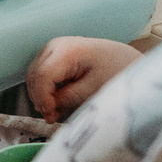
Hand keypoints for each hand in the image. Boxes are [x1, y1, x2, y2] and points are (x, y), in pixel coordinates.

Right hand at [24, 36, 142, 121]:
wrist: (127, 59)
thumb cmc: (115, 73)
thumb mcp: (91, 91)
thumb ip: (65, 99)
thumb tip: (46, 109)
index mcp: (67, 50)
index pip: (42, 76)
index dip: (42, 99)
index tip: (51, 116)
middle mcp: (56, 44)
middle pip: (35, 74)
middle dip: (40, 98)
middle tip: (53, 117)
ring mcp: (55, 47)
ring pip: (34, 74)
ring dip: (40, 94)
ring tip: (55, 111)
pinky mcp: (56, 53)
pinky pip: (42, 71)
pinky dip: (45, 88)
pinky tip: (56, 100)